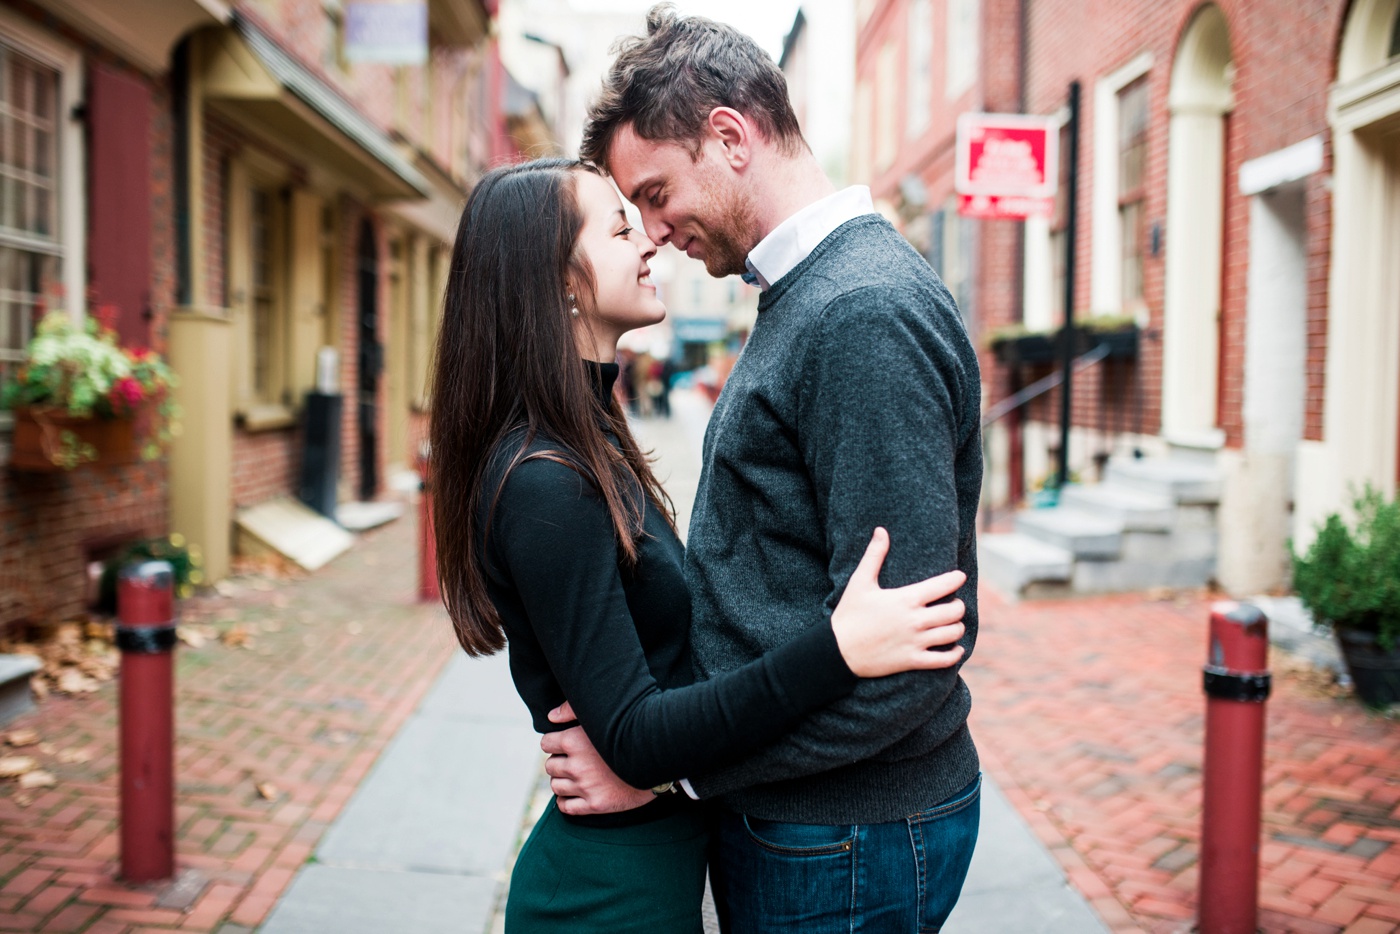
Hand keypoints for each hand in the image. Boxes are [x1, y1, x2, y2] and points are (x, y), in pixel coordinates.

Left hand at [541, 702, 654, 815]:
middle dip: (560, 762)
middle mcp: (577, 765)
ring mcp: (585, 787)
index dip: (555, 743)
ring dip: (562, 781)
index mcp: (574, 741)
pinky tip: (575, 794)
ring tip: (576, 776)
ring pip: (556, 786)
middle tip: (574, 760)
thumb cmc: (630, 732)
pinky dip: (566, 801)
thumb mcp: (602, 715)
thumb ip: (572, 710)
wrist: (659, 759)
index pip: (546, 744)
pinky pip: (566, 807)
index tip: (565, 744)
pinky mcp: (595, 805)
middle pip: (550, 766)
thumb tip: (550, 717)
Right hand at [830, 527, 967, 677]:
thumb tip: (881, 530)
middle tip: (954, 604)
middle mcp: (915, 620)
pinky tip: (956, 649)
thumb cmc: (849, 614)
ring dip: (957, 627)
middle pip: (954, 611)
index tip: (959, 576)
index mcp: (906, 598)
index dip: (955, 579)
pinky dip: (955, 655)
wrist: (838, 651)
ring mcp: (915, 642)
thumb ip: (874, 555)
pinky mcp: (912, 660)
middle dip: (958, 605)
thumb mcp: (860, 582)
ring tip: (953, 624)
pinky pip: (944, 660)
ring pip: (953, 634)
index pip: (943, 585)